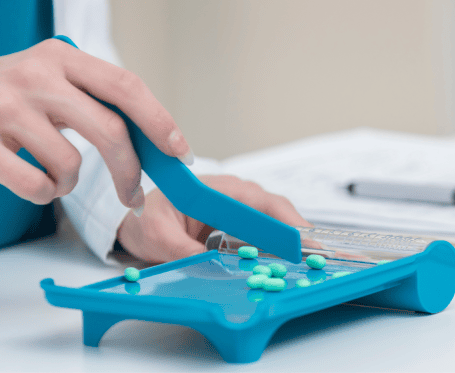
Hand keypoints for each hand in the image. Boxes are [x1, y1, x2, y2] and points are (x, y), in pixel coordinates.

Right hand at [0, 39, 191, 210]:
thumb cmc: (6, 95)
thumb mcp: (49, 79)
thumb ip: (94, 98)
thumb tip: (156, 139)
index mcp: (60, 56)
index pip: (126, 86)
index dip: (159, 121)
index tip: (179, 151)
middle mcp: (34, 76)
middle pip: (110, 130)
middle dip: (130, 171)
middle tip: (135, 194)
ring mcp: (2, 108)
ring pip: (71, 164)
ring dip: (71, 183)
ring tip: (53, 173)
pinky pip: (37, 185)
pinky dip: (45, 193)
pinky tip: (33, 182)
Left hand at [116, 175, 311, 262]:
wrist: (137, 218)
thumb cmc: (149, 217)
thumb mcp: (158, 234)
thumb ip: (181, 249)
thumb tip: (206, 263)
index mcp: (222, 190)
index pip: (264, 203)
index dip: (287, 223)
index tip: (303, 242)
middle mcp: (238, 196)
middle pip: (279, 214)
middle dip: (300, 234)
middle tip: (317, 258)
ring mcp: (241, 210)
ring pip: (276, 225)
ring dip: (293, 243)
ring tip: (311, 263)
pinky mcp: (240, 226)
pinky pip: (265, 236)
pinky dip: (279, 249)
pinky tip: (288, 264)